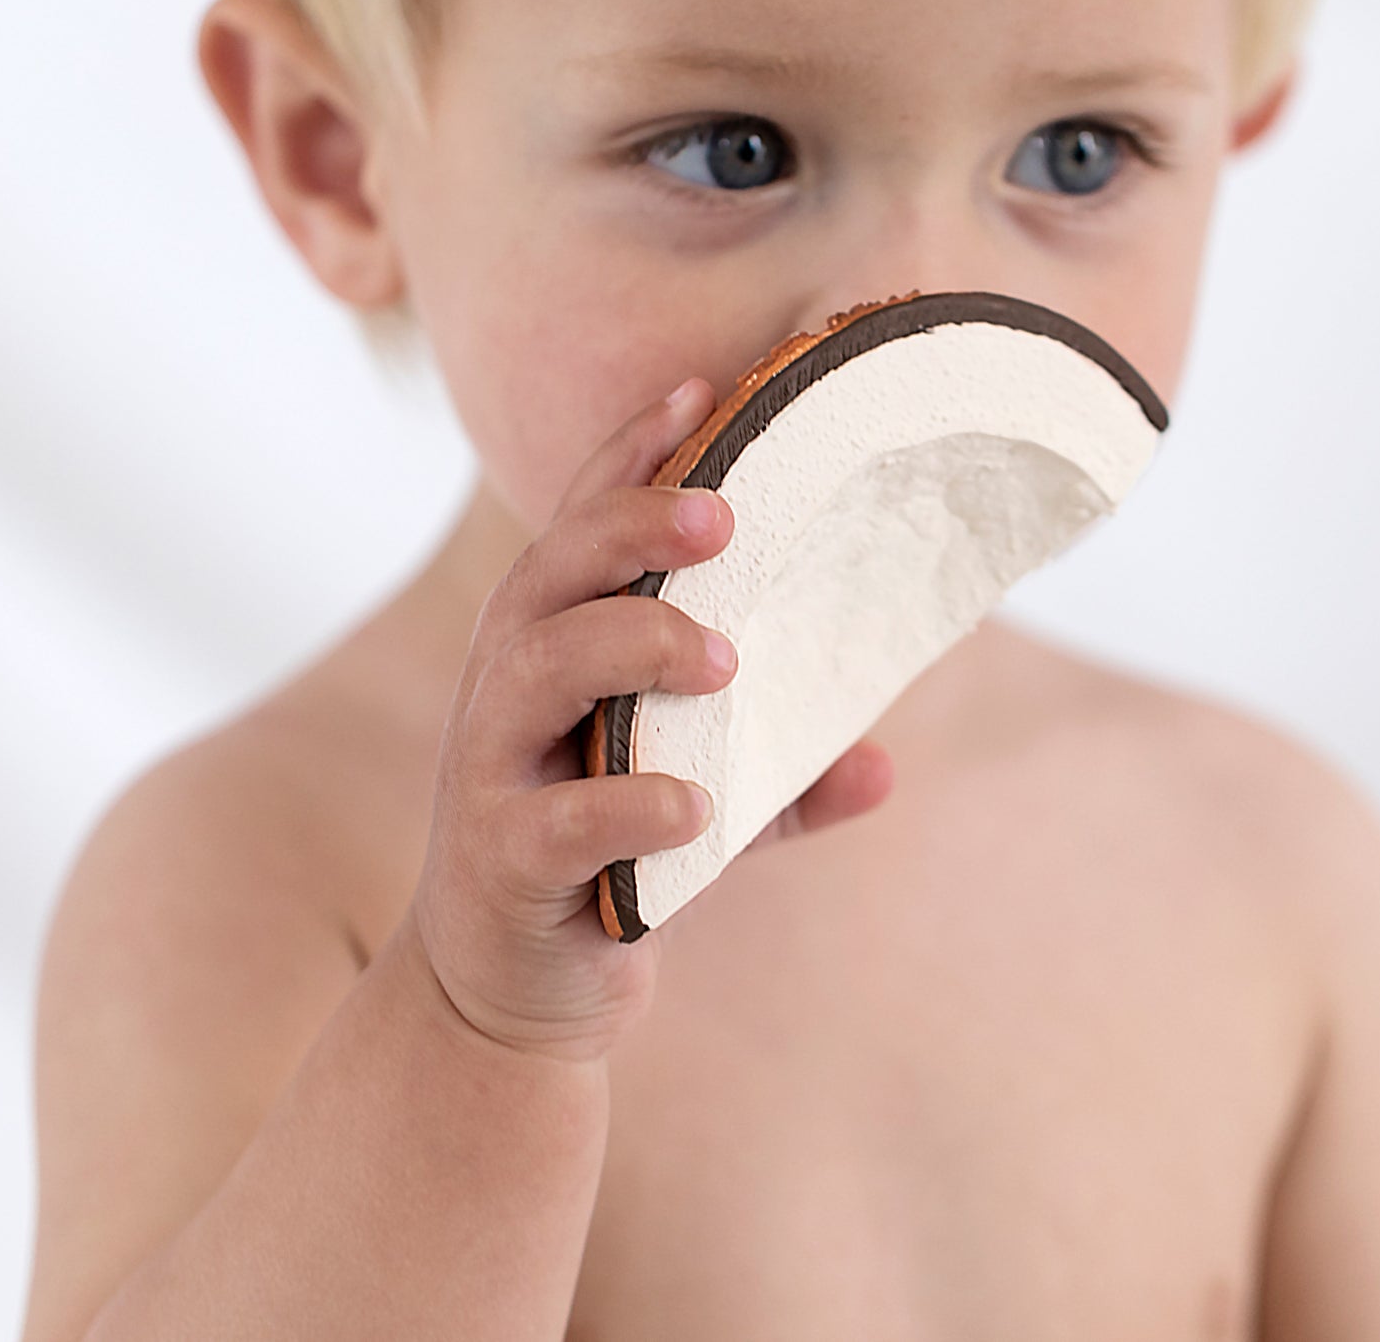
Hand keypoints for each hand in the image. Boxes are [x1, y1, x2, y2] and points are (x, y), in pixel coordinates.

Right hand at [406, 379, 891, 1066]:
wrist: (503, 991)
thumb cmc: (605, 855)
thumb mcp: (692, 796)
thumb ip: (780, 777)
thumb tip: (886, 765)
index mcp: (547, 643)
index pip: (579, 523)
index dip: (630, 452)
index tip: (702, 388)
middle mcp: (506, 685)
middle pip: (551, 572)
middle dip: (631, 527)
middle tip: (726, 518)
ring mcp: (493, 768)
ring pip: (536, 670)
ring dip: (632, 647)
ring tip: (724, 660)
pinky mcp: (503, 857)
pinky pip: (558, 820)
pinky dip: (629, 805)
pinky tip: (698, 808)